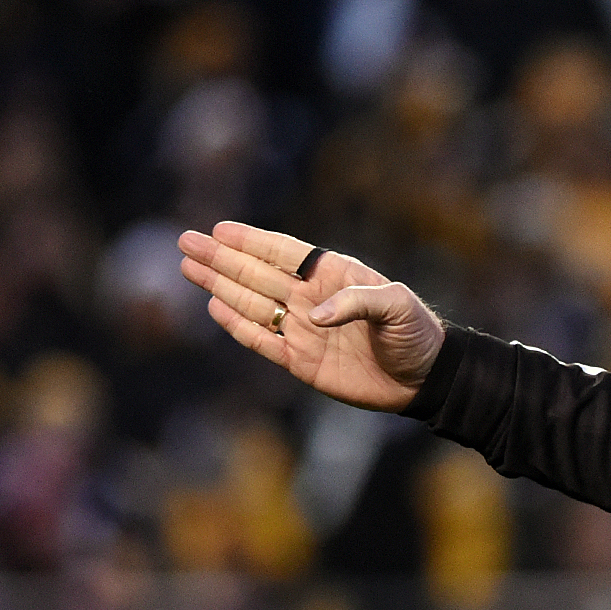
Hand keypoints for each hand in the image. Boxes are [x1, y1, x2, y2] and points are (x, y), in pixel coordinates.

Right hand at [178, 223, 446, 414]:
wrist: (424, 378)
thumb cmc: (416, 333)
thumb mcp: (399, 306)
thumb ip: (358, 303)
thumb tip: (315, 316)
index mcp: (333, 276)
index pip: (284, 253)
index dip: (251, 241)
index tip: (220, 230)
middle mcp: (311, 298)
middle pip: (257, 274)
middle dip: (221, 258)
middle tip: (186, 241)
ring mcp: (302, 329)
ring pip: (252, 303)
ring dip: (220, 285)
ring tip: (190, 267)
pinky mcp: (300, 360)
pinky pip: (262, 340)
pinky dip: (238, 325)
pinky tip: (215, 306)